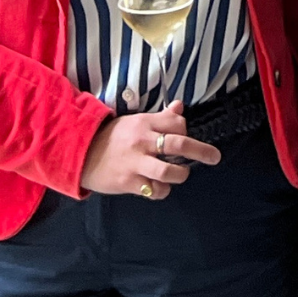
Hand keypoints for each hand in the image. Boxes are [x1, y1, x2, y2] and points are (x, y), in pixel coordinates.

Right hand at [79, 102, 220, 197]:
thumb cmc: (113, 137)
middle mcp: (143, 141)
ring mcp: (136, 163)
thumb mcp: (135, 121)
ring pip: (168, 171)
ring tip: (181, 174)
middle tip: (215, 157)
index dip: (186, 130)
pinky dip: (161, 190)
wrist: (82, 154)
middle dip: (201, 151)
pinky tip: (159, 187)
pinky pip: (154, 189)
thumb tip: (180, 106)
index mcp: (145, 123)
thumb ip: (160, 117)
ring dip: (180, 174)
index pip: (177, 123)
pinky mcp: (129, 183)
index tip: (184, 136)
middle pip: (179, 143)